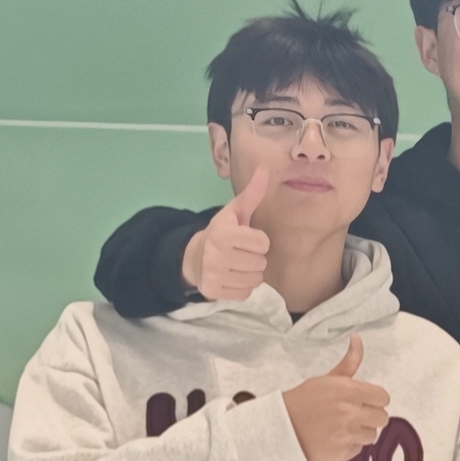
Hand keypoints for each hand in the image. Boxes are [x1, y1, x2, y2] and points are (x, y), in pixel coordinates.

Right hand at [185, 175, 270, 303]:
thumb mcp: (236, 211)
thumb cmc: (223, 232)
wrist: (195, 257)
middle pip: (261, 263)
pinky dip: (242, 287)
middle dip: (255, 258)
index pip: (263, 243)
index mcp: (223, 231)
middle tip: (241, 253)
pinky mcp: (212, 292)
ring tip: (237, 265)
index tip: (246, 238)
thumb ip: (253, 192)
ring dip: (250, 273)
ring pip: (255, 280)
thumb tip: (264, 166)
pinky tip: (231, 277)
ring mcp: (213, 274)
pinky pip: (245, 294)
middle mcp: (215, 253)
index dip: (258, 241)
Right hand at [285, 334, 389, 460]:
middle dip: (370, 416)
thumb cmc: (305, 400)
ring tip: (342, 427)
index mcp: (349, 391)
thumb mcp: (327, 379)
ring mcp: (347, 435)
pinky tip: (334, 439)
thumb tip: (357, 337)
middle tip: (354, 415)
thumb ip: (349, 362)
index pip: (383, 398)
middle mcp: (350, 413)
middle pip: (382, 418)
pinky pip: (358, 450)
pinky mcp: (341, 453)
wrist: (280, 427)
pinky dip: (349, 446)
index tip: (365, 401)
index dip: (375, 400)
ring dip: (360, 432)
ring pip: (372, 435)